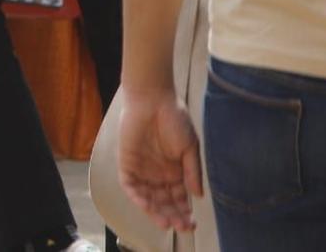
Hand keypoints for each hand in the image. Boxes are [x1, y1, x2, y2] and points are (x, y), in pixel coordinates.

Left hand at [119, 87, 204, 232]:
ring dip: (156, 211)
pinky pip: (130, 185)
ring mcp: (142, 169)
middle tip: (181, 226)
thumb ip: (193, 171)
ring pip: (148, 197)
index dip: (184, 211)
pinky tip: (147, 205)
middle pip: (164, 201)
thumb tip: (198, 195)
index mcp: (175, 171)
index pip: (179, 198)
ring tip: (166, 221)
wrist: (153, 99)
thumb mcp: (190, 147)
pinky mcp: (127, 162)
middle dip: (172, 215)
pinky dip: (137, 196)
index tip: (192, 223)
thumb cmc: (174, 118)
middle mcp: (158, 174)